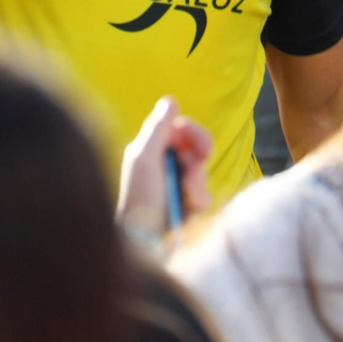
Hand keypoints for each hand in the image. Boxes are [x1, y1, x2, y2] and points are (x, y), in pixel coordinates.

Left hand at [117, 96, 212, 239]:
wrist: (143, 242)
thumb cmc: (139, 198)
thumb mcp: (145, 158)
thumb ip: (158, 128)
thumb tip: (171, 99)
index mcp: (150, 149)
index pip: (182, 128)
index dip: (196, 134)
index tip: (203, 149)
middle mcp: (162, 164)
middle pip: (196, 149)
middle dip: (198, 163)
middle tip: (191, 176)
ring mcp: (173, 185)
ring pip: (202, 173)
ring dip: (198, 184)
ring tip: (186, 197)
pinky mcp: (183, 206)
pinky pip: (203, 195)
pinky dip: (199, 201)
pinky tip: (189, 209)